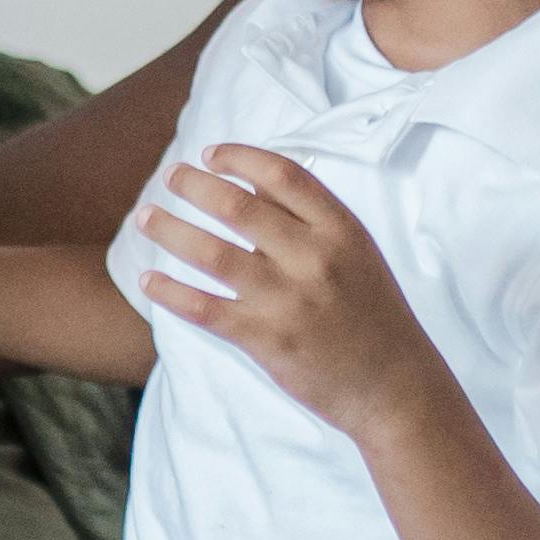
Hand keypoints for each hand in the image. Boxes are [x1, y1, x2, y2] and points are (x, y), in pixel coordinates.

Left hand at [138, 147, 430, 444]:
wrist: (394, 386)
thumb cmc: (371, 315)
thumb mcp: (356, 254)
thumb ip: (309, 219)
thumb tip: (251, 180)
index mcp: (341, 230)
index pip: (283, 175)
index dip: (240, 158)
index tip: (210, 154)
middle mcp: (315, 259)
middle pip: (238, 207)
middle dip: (194, 186)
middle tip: (169, 176)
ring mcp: (290, 301)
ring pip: (212, 253)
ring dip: (170, 230)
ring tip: (146, 217)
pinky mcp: (268, 340)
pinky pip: (205, 308)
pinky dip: (170, 292)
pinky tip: (148, 280)